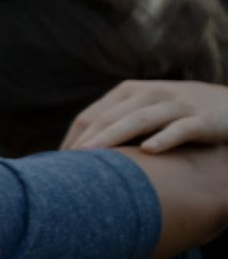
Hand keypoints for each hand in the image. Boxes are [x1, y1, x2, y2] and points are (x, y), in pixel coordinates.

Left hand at [66, 80, 227, 152]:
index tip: (56, 166)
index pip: (91, 115)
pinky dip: (165, 137)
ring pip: (140, 119)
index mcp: (130, 91)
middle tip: (65, 167)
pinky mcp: (202, 118)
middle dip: (85, 141)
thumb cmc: (179, 115)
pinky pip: (181, 128)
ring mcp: (177, 104)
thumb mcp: (145, 113)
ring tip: (92, 155)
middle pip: (110, 117)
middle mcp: (150, 93)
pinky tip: (150, 150)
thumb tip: (77, 156)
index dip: (73, 139)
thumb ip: (116, 125)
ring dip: (114, 136)